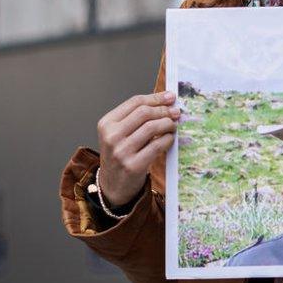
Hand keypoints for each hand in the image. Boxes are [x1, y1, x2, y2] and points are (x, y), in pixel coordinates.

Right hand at [96, 91, 179, 206]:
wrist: (112, 185)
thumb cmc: (120, 154)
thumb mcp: (120, 133)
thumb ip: (137, 117)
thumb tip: (166, 101)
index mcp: (106, 123)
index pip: (135, 102)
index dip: (156, 98)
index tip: (171, 97)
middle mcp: (111, 136)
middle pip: (144, 112)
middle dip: (164, 110)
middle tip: (176, 112)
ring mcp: (121, 152)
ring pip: (152, 127)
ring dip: (168, 124)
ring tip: (173, 126)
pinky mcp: (133, 165)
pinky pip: (157, 146)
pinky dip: (168, 139)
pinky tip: (170, 138)